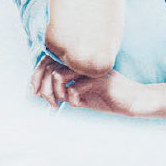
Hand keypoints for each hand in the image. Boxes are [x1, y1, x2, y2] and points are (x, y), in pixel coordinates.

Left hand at [30, 56, 148, 115]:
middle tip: (50, 103)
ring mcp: (89, 69)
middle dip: (43, 88)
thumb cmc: (106, 97)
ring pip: (58, 75)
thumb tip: (41, 93)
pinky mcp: (98, 80)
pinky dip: (72, 98)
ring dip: (56, 93)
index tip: (33, 92)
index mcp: (76, 63)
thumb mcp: (80, 95)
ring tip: (61, 102)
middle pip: (49, 67)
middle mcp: (82, 62)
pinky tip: (78, 103)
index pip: (48, 62)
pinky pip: (75, 87)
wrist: (132, 100)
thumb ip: (64, 91)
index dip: (36, 76)